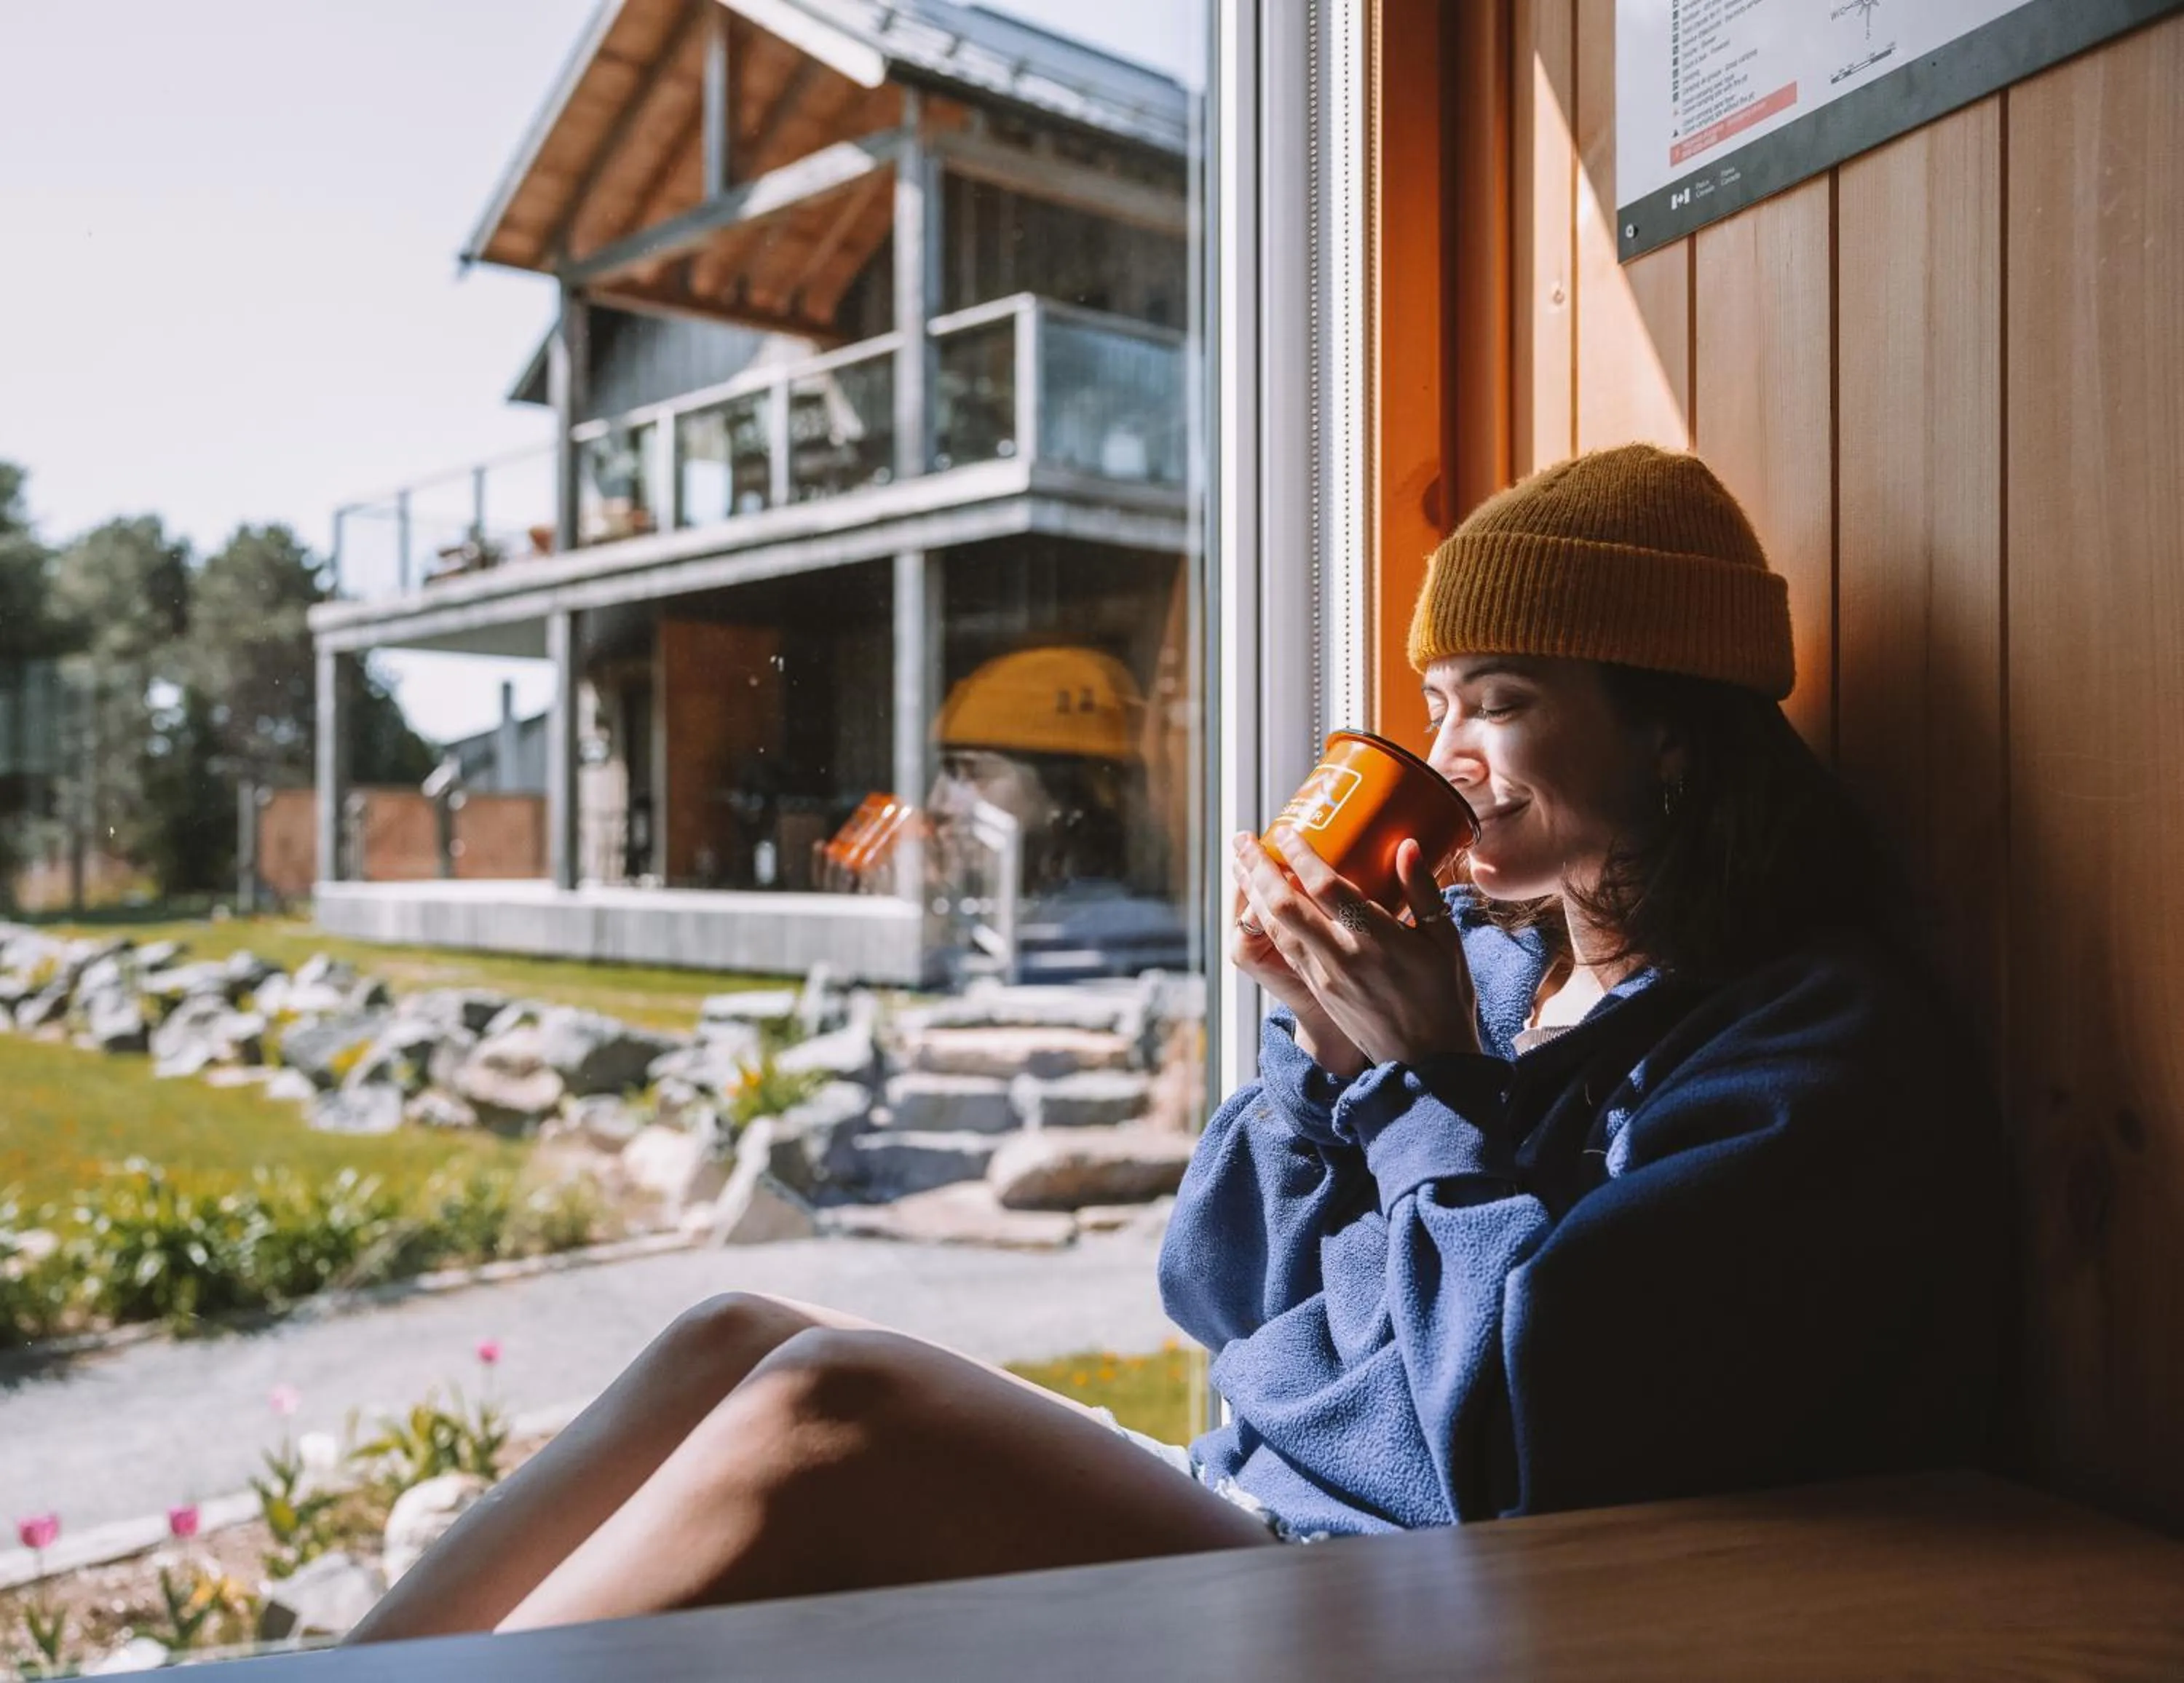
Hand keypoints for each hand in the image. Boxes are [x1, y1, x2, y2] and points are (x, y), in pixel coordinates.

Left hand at [1231, 826, 1480, 1068]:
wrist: (1428, 1061)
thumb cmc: (1444, 996)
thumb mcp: (1445, 940)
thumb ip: (1423, 890)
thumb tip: (1408, 845)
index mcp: (1377, 940)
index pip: (1326, 889)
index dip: (1301, 856)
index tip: (1285, 830)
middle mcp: (1342, 957)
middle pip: (1284, 907)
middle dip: (1258, 869)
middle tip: (1242, 839)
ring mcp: (1324, 977)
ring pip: (1276, 928)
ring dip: (1252, 893)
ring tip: (1239, 864)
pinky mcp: (1317, 990)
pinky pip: (1283, 948)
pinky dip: (1265, 920)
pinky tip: (1257, 903)